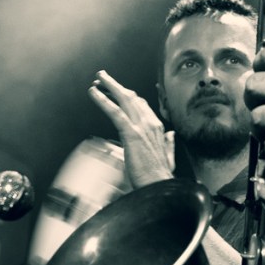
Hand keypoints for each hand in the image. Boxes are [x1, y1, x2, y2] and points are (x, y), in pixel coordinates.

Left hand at [88, 70, 173, 188]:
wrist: (160, 187)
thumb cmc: (160, 177)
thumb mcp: (168, 156)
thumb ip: (168, 144)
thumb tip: (170, 135)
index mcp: (157, 128)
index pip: (141, 105)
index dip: (128, 96)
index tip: (117, 90)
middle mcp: (150, 123)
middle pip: (131, 97)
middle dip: (116, 86)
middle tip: (102, 78)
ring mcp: (141, 126)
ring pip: (124, 99)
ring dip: (109, 86)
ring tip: (97, 80)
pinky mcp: (131, 133)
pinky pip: (114, 111)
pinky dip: (102, 100)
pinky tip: (93, 93)